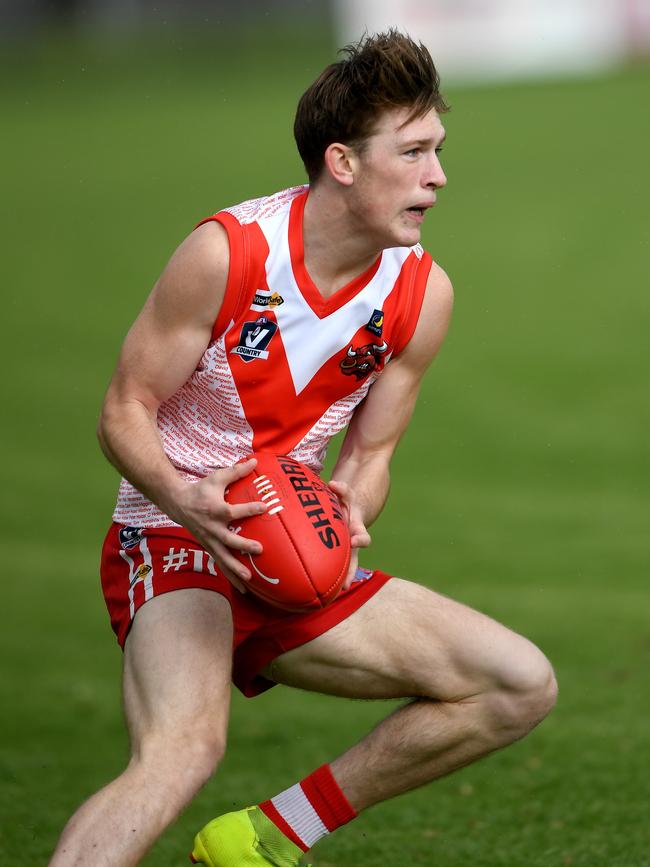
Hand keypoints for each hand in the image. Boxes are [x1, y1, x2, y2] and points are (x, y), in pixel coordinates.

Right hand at [173, 458, 265, 591]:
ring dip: (235, 569)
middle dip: (243, 546)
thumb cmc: (201, 489)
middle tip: (259, 550)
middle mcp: (212, 528)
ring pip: (223, 558)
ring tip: (249, 579)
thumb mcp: (217, 478)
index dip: (249, 509)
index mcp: (215, 510)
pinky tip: (243, 588)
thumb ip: (236, 471)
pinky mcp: (208, 548)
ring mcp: (209, 540)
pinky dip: (230, 576)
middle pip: (228, 540)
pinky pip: (220, 564)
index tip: (265, 507)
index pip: (234, 511)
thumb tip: (255, 461)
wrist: (177, 503)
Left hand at [327, 479, 370, 589]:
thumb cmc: (345, 500)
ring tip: (327, 595)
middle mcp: (351, 542)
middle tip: (344, 586)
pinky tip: (310, 586)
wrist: (351, 507)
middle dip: (349, 573)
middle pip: (353, 561)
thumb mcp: (346, 492)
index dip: (360, 540)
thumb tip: (333, 484)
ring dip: (337, 580)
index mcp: (356, 528)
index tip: (354, 542)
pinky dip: (322, 574)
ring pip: (342, 567)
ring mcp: (343, 548)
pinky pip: (329, 565)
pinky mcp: (333, 551)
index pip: (362, 536)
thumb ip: (342, 488)